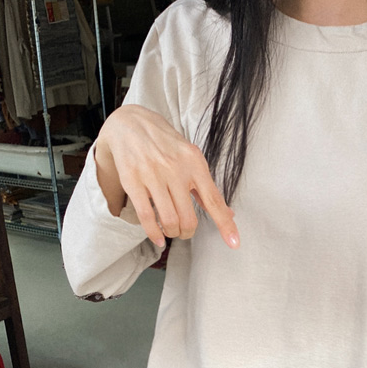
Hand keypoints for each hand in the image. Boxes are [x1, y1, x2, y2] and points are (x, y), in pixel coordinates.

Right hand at [93, 104, 239, 250]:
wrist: (131, 124)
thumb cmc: (166, 145)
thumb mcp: (191, 159)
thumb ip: (206, 188)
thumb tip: (229, 213)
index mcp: (195, 163)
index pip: (214, 201)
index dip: (225, 225)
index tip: (234, 243)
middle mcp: (176, 168)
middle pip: (189, 218)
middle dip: (188, 232)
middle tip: (184, 231)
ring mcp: (153, 175)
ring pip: (169, 220)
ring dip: (172, 233)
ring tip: (171, 230)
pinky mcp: (133, 181)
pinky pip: (147, 216)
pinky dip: (154, 233)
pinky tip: (158, 238)